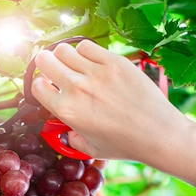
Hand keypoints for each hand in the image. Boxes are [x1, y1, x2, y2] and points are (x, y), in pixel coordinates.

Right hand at [31, 39, 179, 162]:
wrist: (158, 133)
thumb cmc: (126, 144)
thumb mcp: (91, 150)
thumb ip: (72, 140)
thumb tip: (67, 132)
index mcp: (67, 111)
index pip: (37, 86)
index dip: (40, 85)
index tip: (48, 86)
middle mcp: (77, 88)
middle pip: (45, 60)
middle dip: (46, 64)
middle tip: (55, 70)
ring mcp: (96, 72)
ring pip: (63, 49)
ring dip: (64, 56)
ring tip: (74, 65)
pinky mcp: (114, 62)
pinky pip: (87, 46)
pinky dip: (84, 52)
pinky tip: (91, 62)